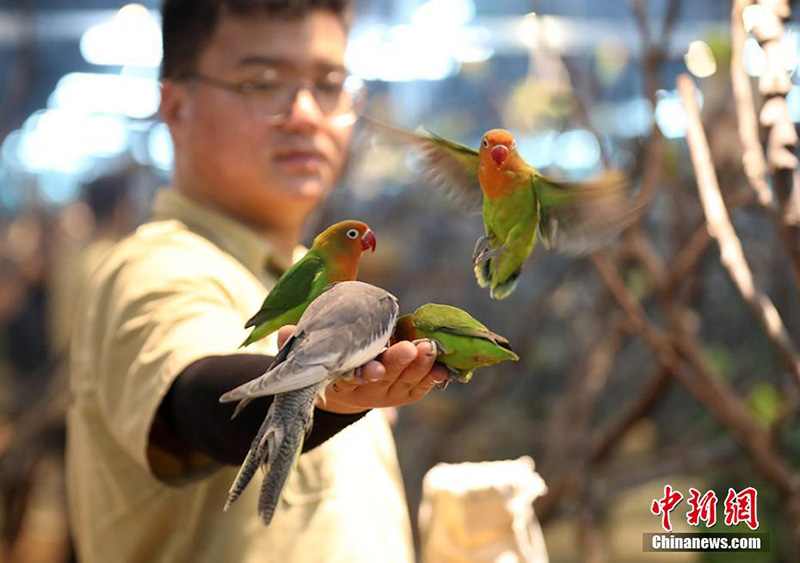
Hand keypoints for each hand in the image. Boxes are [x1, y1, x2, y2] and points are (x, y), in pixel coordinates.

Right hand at [277, 325, 448, 414]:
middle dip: (398, 364)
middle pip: (386, 379)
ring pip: (407, 382)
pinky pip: (421, 387)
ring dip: (420, 366)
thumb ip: (296, 345)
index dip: (365, 374)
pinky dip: (432, 378)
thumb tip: (286, 331)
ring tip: (429, 347)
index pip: (354, 379)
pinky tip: (444, 367)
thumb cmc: (326, 363)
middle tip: (410, 348)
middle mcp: (368, 391)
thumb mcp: (307, 356)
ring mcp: (388, 393)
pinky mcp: (405, 391)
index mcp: (343, 383)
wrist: (343, 389)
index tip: (374, 369)